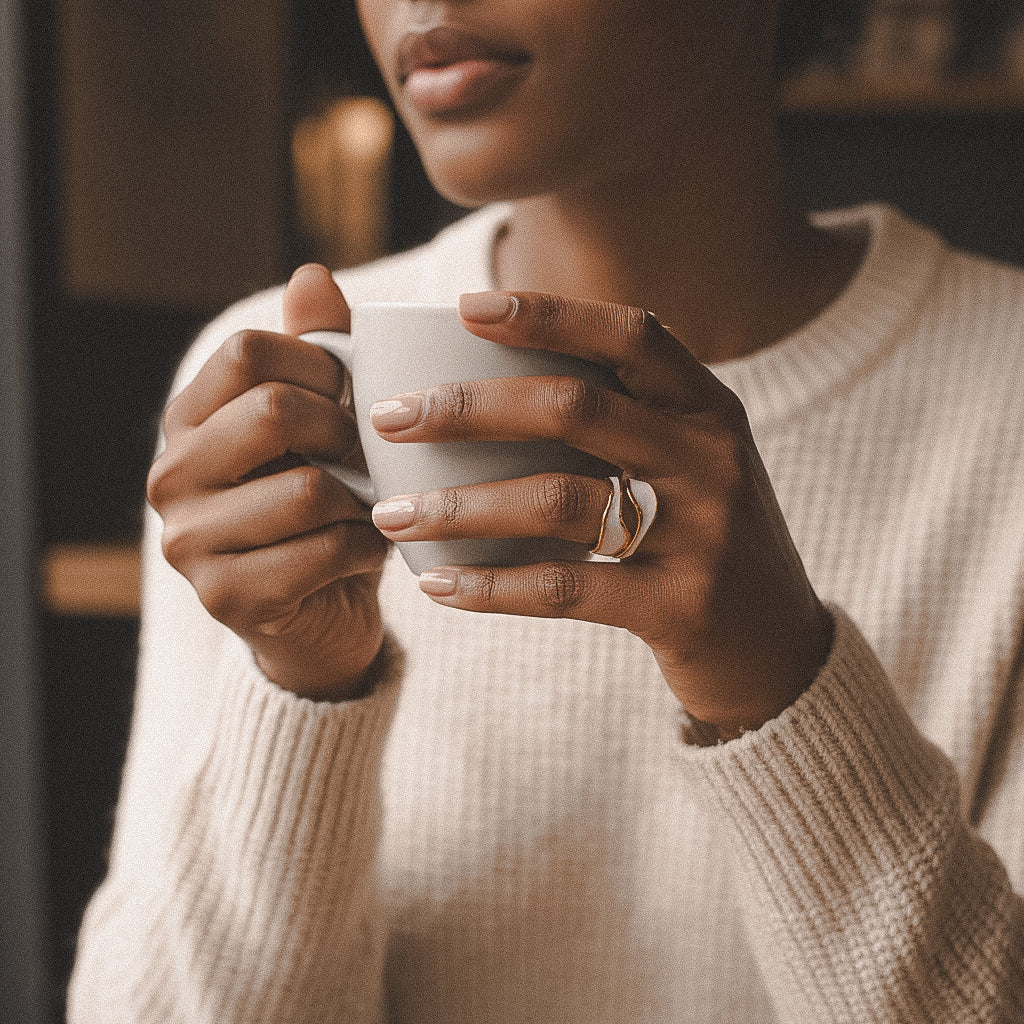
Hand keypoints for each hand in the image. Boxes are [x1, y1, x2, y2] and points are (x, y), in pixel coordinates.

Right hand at [147, 265, 388, 700]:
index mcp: (189, 422)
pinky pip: (325, 551)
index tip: (350, 397)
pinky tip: (368, 551)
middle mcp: (171, 477)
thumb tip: (313, 273)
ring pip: (307, 489)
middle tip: (369, 455)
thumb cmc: (323, 511)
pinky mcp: (226, 598)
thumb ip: (315, 354)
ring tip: (372, 507)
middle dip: (345, 430)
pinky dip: (367, 548)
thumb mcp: (319, 428)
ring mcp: (189, 543)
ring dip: (364, 500)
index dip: (320, 365)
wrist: (318, 616)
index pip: (246, 351)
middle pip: (272, 410)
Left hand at [369, 291, 831, 735]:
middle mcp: (710, 458)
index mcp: (708, 410)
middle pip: (575, 407)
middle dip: (468, 408)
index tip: (464, 306)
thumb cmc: (707, 543)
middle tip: (388, 418)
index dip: (547, 314)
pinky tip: (437, 585)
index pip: (629, 334)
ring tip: (390, 515)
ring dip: (461, 506)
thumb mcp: (687, 467)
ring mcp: (703, 534)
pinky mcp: (680, 607)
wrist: (780, 651)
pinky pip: (564, 590)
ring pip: (558, 500)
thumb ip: (623, 423)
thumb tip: (498, 387)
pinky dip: (491, 586)